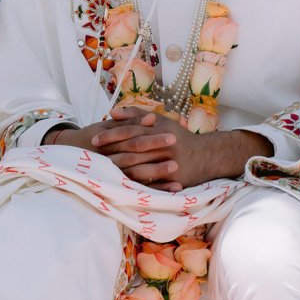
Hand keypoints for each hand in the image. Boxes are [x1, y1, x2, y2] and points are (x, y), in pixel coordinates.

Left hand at [45, 108, 266, 189]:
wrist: (207, 156)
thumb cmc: (178, 137)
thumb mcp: (159, 121)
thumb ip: (135, 114)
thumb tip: (112, 111)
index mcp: (159, 129)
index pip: (130, 130)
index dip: (111, 135)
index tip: (94, 139)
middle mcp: (164, 144)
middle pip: (132, 148)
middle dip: (111, 152)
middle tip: (92, 156)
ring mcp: (170, 162)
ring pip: (140, 166)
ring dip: (120, 170)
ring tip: (101, 172)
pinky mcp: (174, 178)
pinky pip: (152, 183)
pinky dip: (137, 184)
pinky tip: (121, 187)